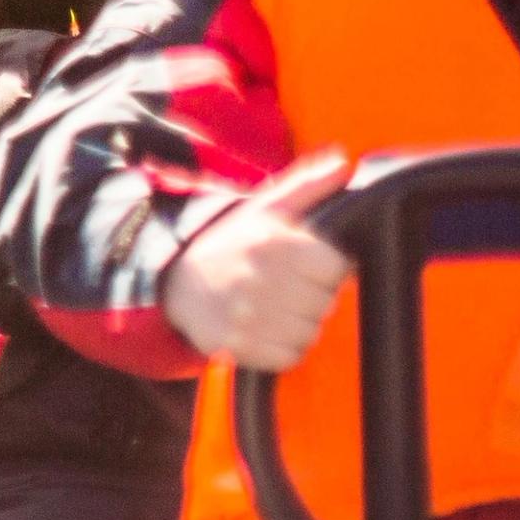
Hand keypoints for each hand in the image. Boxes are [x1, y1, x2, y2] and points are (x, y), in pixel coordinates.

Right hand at [162, 152, 352, 370]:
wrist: (174, 276)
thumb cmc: (232, 240)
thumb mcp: (266, 206)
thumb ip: (309, 185)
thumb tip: (344, 163)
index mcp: (271, 241)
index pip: (336, 266)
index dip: (326, 265)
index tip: (308, 261)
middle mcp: (258, 278)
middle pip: (325, 302)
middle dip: (312, 293)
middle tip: (287, 282)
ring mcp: (245, 314)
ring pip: (309, 331)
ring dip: (298, 322)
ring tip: (275, 304)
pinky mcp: (236, 345)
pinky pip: (288, 355)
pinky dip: (281, 345)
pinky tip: (265, 325)